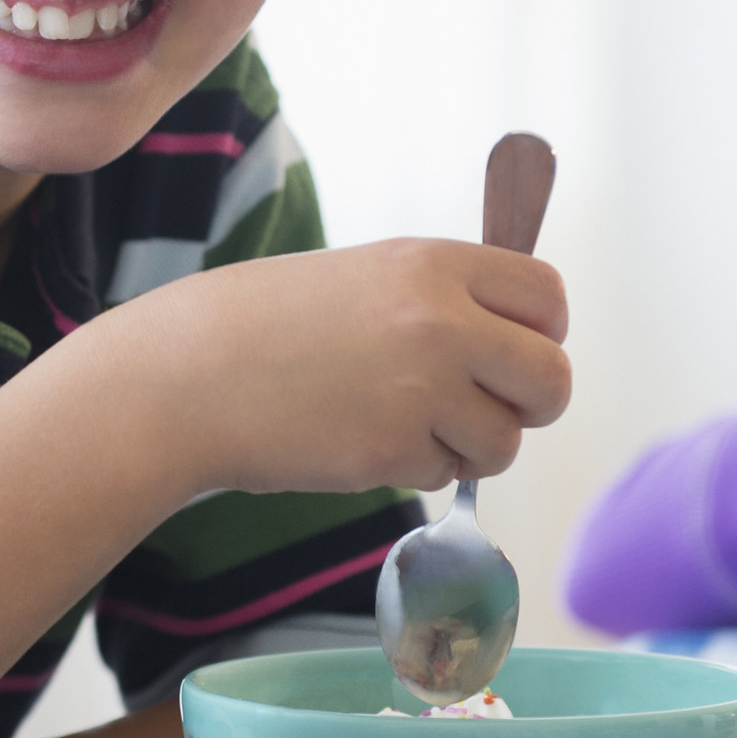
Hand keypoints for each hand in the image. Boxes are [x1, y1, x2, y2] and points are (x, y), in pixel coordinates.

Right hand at [106, 238, 570, 495]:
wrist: (185, 375)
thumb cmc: (267, 326)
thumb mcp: (366, 278)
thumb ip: (442, 300)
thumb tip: (515, 343)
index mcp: (433, 264)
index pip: (547, 296)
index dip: (542, 332)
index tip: (514, 350)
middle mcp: (440, 322)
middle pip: (551, 377)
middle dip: (530, 404)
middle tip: (488, 408)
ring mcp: (420, 390)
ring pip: (505, 441)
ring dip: (470, 446)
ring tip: (405, 423)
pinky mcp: (392, 450)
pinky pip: (446, 474)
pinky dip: (417, 468)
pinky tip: (362, 439)